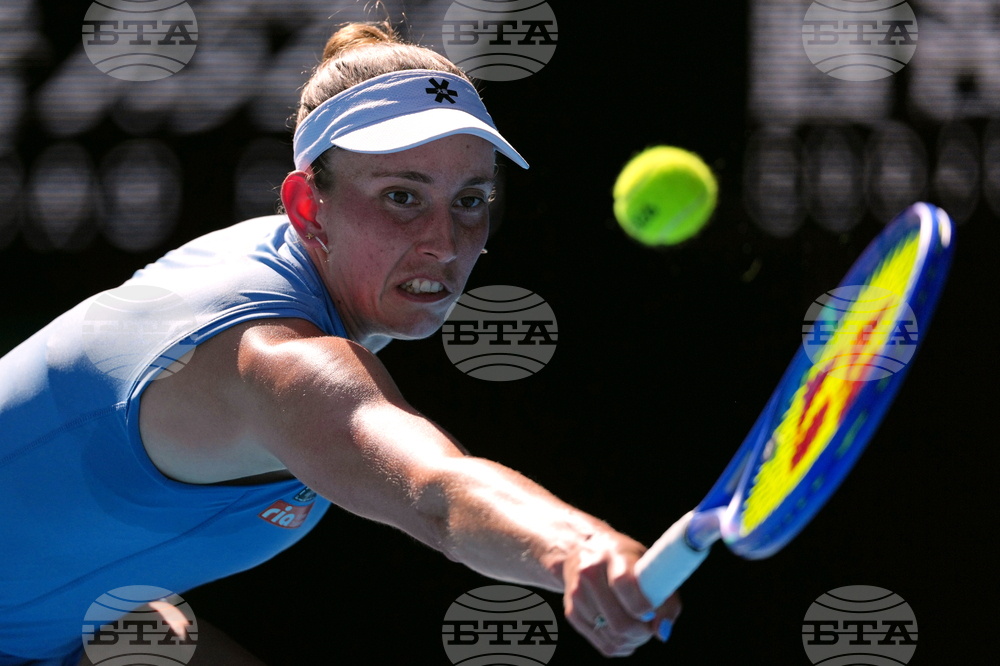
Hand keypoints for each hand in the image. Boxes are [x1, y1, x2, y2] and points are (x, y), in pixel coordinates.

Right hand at [561, 530, 681, 656]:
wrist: (581, 549)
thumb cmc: (624, 558)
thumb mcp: (648, 564)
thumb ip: (666, 598)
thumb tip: (662, 632)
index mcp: (613, 555)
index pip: (624, 584)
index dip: (643, 606)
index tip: (652, 611)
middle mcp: (590, 573)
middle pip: (620, 622)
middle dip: (642, 632)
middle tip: (650, 626)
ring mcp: (577, 594)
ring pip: (614, 638)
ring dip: (633, 640)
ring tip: (639, 627)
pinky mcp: (572, 613)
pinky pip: (605, 645)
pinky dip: (621, 645)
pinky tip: (625, 632)